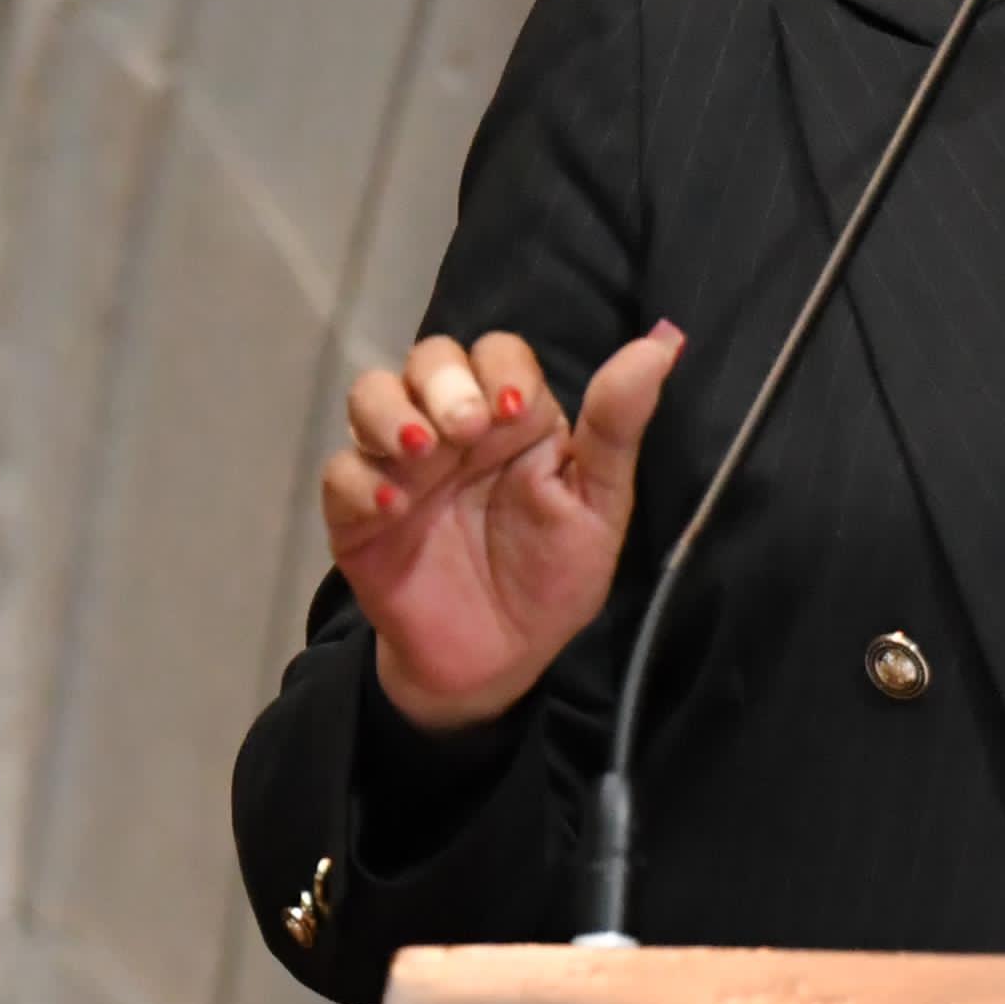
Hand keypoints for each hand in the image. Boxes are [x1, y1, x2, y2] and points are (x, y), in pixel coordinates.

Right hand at [325, 322, 683, 728]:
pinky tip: (392, 509)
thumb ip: (618, 425)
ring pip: (370, 396)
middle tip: (466, 431)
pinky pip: (340, 473)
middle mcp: (452, 430)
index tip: (516, 410)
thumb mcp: (598, 506)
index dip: (501, 368)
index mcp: (513, 420)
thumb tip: (665, 341)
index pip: (497, 353)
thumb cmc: (552, 577)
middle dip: (443, 381)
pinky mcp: (357, 513)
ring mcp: (400, 467)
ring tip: (421, 453)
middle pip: (429, 359)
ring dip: (390, 412)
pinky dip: (359, 481)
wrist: (497, 662)